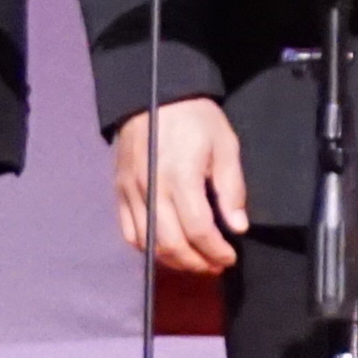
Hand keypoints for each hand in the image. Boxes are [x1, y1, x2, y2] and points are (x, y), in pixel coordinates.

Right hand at [113, 97, 247, 275]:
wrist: (152, 94)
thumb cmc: (194, 118)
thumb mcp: (224, 144)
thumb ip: (231, 187)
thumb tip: (237, 226)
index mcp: (180, 176)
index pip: (198, 229)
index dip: (216, 250)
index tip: (230, 256)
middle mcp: (152, 188)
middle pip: (171, 244)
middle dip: (197, 262)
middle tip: (215, 264)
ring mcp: (131, 192)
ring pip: (149, 244)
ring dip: (173, 260)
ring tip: (195, 260)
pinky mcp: (119, 192)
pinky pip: (129, 232)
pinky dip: (148, 247)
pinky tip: (166, 247)